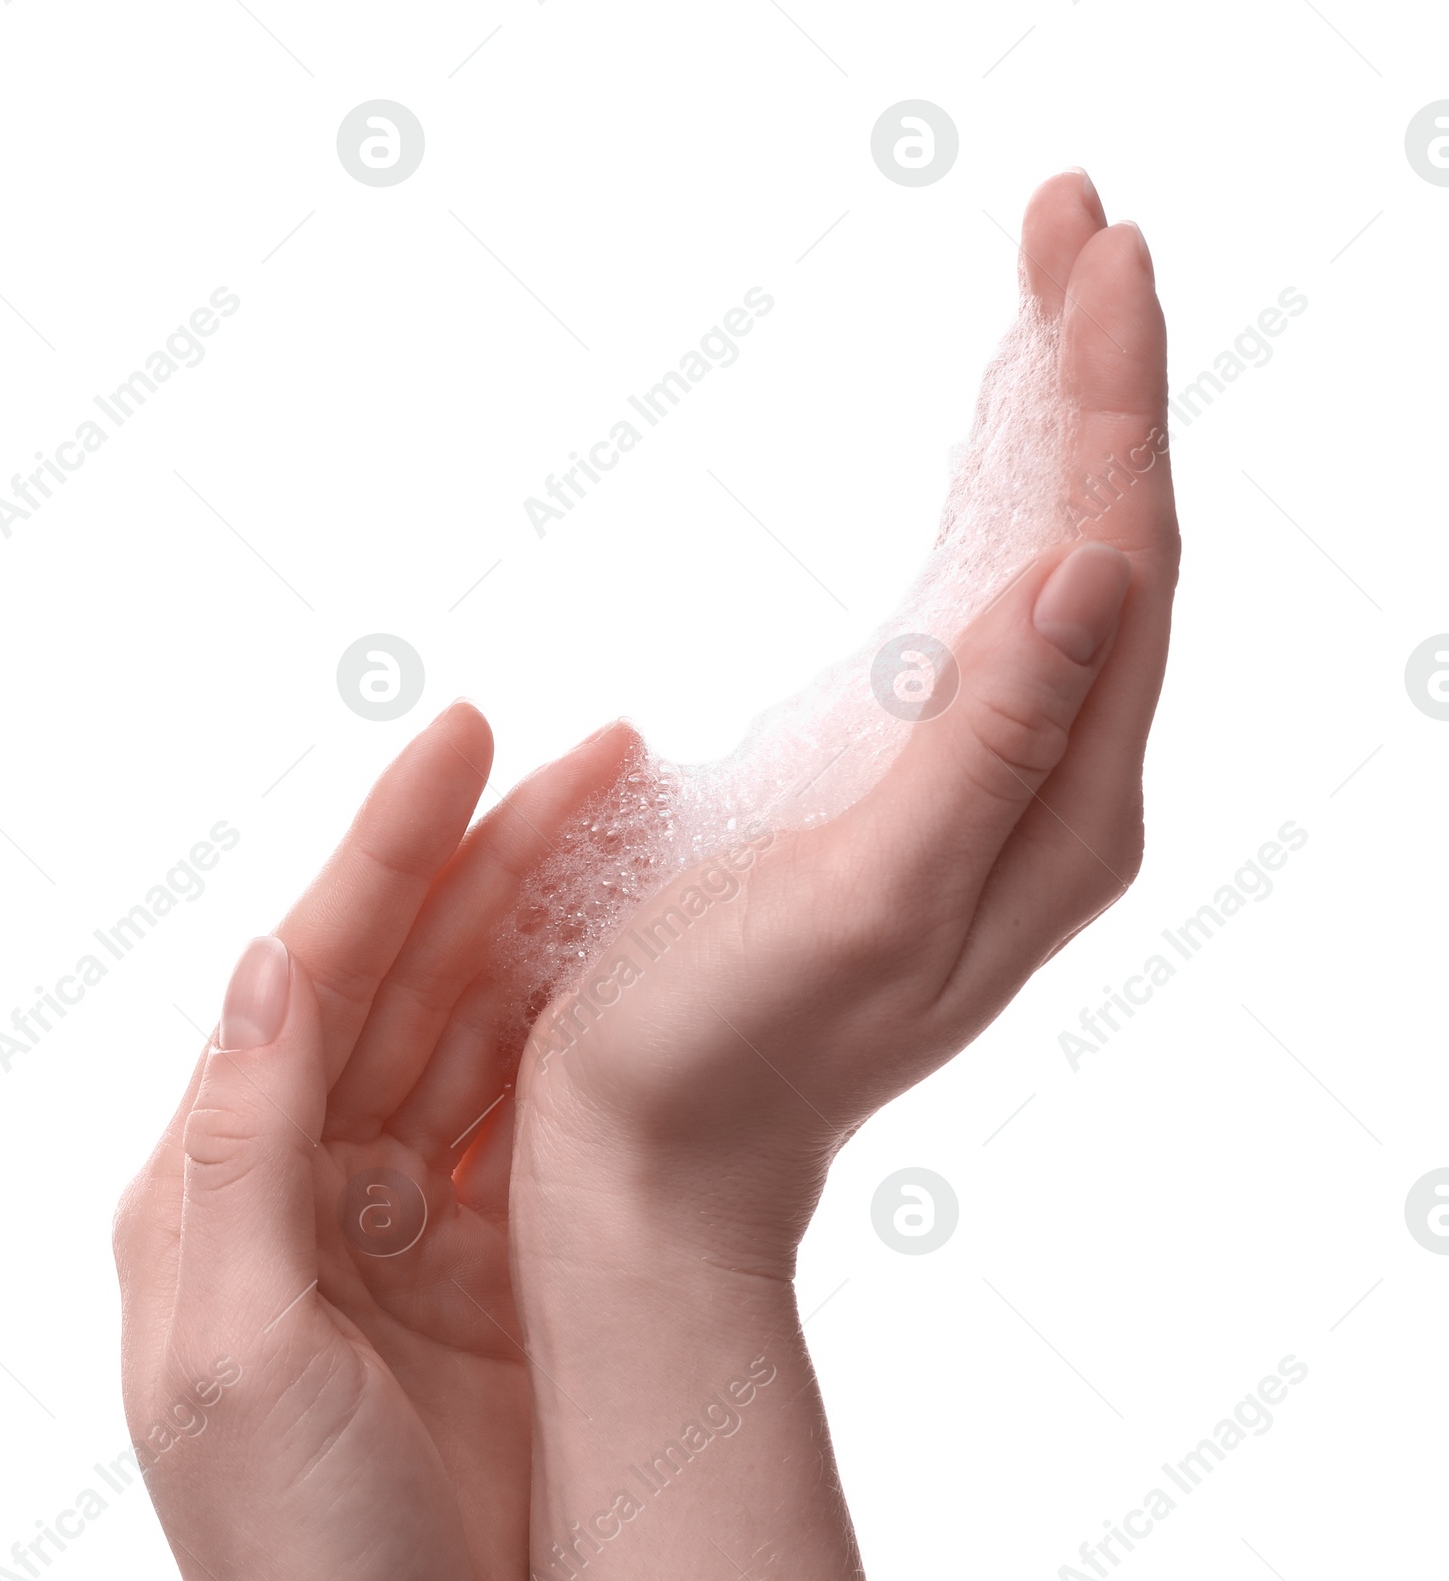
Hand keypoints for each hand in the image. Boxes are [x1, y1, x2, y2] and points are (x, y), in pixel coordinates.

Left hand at [85, 705, 632, 1580]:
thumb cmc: (281, 1558)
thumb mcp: (227, 1347)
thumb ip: (240, 1146)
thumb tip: (269, 955)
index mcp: (232, 1178)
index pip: (320, 968)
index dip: (394, 846)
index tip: (464, 735)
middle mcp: (323, 1177)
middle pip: (423, 977)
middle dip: (504, 860)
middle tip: (607, 756)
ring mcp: (422, 1221)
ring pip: (499, 1035)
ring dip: (562, 929)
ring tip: (647, 829)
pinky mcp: (507, 1272)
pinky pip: (556, 1127)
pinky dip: (601, 1042)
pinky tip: (652, 975)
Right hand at [518, 174, 1178, 1259]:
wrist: (658, 1159)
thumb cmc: (728, 1050)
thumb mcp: (868, 902)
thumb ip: (987, 744)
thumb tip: (1094, 564)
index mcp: (1059, 813)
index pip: (1122, 559)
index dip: (1112, 395)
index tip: (1090, 244)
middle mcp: (1054, 796)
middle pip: (1112, 547)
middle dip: (1099, 379)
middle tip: (1074, 221)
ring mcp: (991, 797)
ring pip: (1062, 576)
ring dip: (1059, 429)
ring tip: (1046, 298)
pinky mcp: (918, 797)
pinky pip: (994, 625)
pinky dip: (1001, 513)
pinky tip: (987, 462)